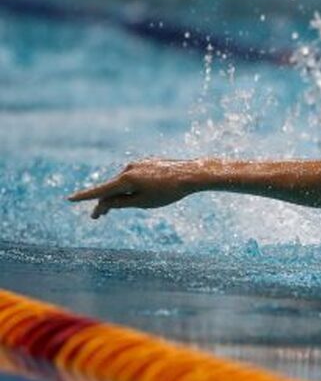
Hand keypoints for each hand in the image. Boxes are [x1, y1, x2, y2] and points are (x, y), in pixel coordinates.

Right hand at [69, 159, 201, 218]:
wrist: (191, 174)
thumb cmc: (168, 192)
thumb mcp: (143, 203)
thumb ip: (121, 203)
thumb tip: (104, 203)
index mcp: (126, 179)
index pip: (100, 190)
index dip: (85, 196)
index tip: (69, 199)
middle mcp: (129, 169)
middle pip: (111, 188)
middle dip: (105, 203)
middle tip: (97, 217)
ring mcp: (138, 164)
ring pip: (123, 183)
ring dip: (119, 195)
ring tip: (124, 206)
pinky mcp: (146, 163)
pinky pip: (134, 177)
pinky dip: (131, 187)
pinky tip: (144, 193)